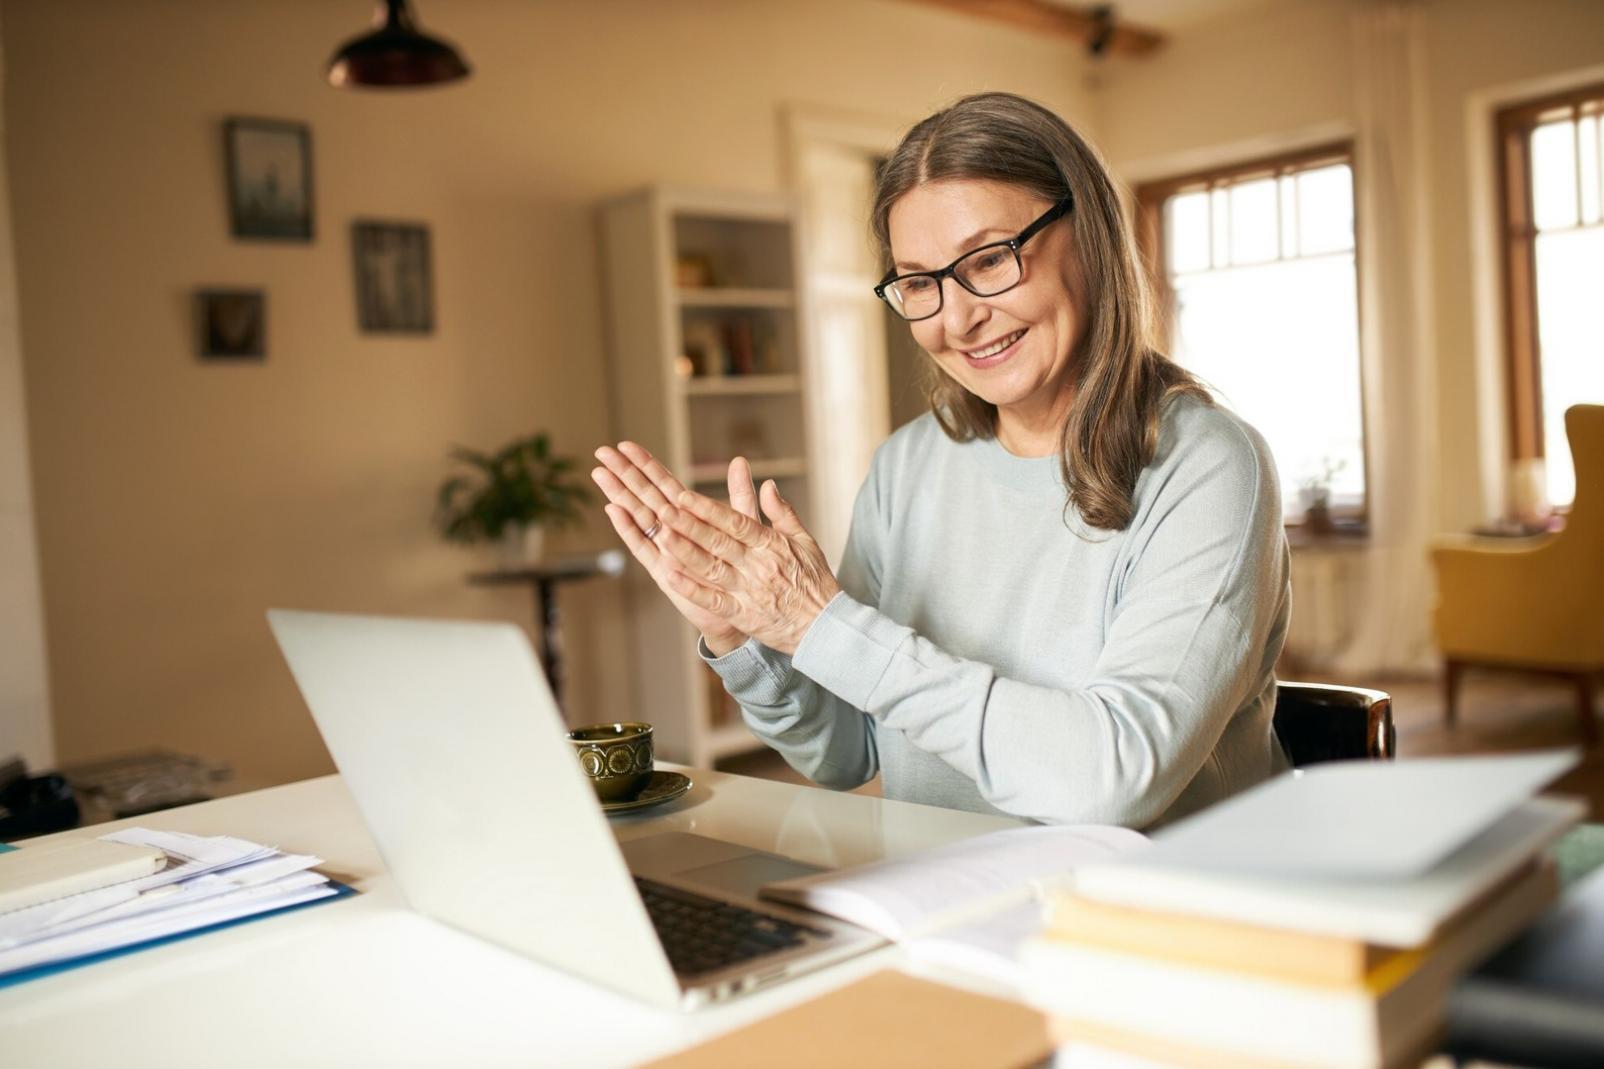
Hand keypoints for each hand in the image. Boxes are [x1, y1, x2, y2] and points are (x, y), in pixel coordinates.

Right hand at [591, 443, 757, 655]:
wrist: (742, 608)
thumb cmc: (742, 567)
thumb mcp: (745, 525)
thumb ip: (740, 494)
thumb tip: (740, 460)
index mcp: (690, 516)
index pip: (664, 484)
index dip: (646, 464)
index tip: (626, 445)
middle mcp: (672, 530)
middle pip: (644, 495)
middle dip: (624, 473)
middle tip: (602, 452)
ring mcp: (665, 550)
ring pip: (638, 516)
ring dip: (619, 495)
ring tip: (600, 474)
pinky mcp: (663, 570)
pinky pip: (643, 546)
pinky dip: (628, 528)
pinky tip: (613, 510)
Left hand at [654, 479, 840, 655]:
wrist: (826, 626)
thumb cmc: (816, 582)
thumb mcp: (805, 541)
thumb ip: (783, 513)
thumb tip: (767, 484)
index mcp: (771, 545)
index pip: (735, 522)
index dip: (708, 509)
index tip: (685, 496)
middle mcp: (757, 566)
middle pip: (718, 542)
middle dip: (689, 525)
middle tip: (664, 509)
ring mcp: (748, 591)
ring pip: (711, 568)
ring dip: (685, 552)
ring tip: (662, 537)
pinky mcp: (743, 615)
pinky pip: (713, 600)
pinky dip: (692, 589)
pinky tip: (671, 576)